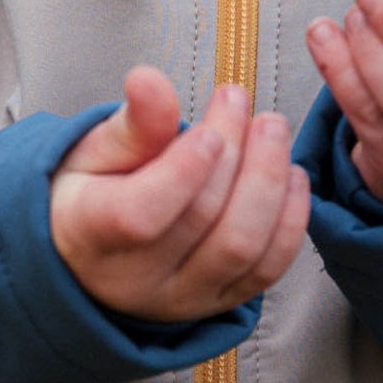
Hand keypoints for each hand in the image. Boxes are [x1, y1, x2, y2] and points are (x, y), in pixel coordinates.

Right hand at [49, 66, 310, 323]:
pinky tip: (292, 174)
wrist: (92, 255)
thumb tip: (147, 79)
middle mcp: (137, 280)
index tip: (207, 130)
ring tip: (270, 128)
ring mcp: (183, 299)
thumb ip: (131, 122)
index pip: (140, 215)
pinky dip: (291, 220)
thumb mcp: (93, 151)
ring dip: (268, 182)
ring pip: (242, 248)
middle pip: (202, 221)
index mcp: (90, 235)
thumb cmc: (90, 193)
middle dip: (233, 153)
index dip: (183, 172)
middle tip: (237, 100)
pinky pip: (268, 270)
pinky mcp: (220, 302)